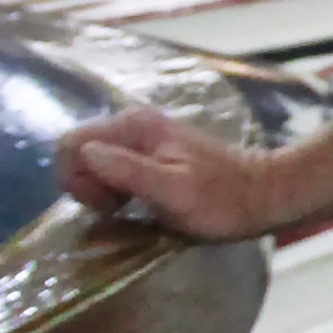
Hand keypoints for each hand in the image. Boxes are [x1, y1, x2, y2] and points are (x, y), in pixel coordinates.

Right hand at [53, 108, 285, 244]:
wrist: (260, 195)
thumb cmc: (220, 200)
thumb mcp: (174, 192)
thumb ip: (128, 171)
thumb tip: (85, 154)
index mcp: (134, 126)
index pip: (71, 144)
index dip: (78, 179)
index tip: (108, 204)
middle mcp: (132, 124)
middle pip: (77, 152)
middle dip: (86, 186)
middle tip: (119, 208)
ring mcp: (139, 139)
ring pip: (91, 163)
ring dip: (99, 191)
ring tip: (129, 208)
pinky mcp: (147, 155)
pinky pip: (109, 170)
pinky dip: (112, 190)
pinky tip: (136, 204)